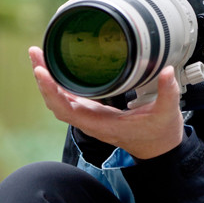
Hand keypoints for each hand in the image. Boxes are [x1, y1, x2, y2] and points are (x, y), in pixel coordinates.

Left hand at [29, 46, 183, 159]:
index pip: (65, 109)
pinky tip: (56, 67)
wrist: (159, 150)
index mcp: (101, 123)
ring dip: (48, 78)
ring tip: (39, 54)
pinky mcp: (93, 110)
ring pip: (60, 99)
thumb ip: (167, 92)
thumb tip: (167, 71)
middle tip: (36, 52)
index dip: (51, 91)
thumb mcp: (166, 113)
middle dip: (43, 78)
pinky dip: (59, 82)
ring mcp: (89, 116)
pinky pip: (69, 98)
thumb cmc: (159, 134)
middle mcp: (90, 120)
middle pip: (56, 101)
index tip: (41, 71)